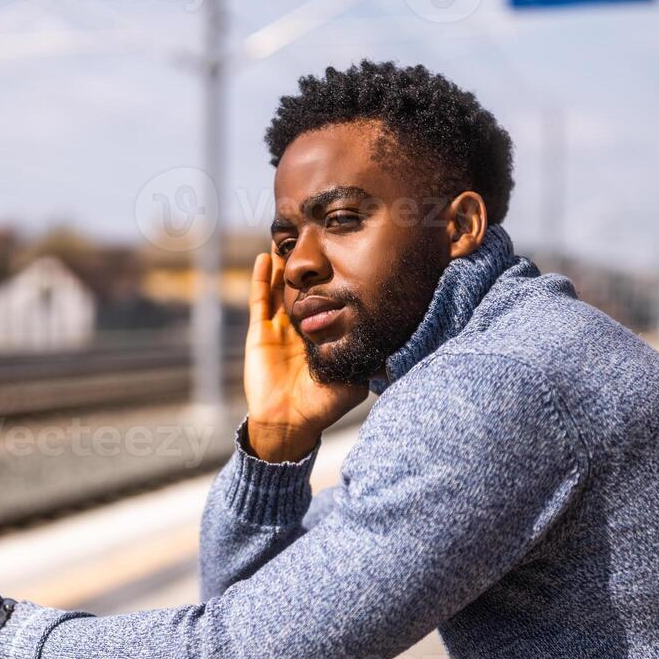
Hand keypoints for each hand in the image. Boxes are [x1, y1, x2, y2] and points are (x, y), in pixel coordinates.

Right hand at [243, 251, 368, 461]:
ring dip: (284, 264)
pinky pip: (260, 300)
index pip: (328, 300)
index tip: (345, 255)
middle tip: (316, 236)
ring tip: (288, 237)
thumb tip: (397, 348)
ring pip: (280, 287)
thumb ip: (371, 364)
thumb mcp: (354, 381)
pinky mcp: (260, 332)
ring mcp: (279, 328)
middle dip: (308, 265)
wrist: (289, 422)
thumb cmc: (322, 405)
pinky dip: (262, 278)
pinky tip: (267, 256)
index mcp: (321, 335)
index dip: (333, 280)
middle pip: (303, 288)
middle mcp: (300, 328)